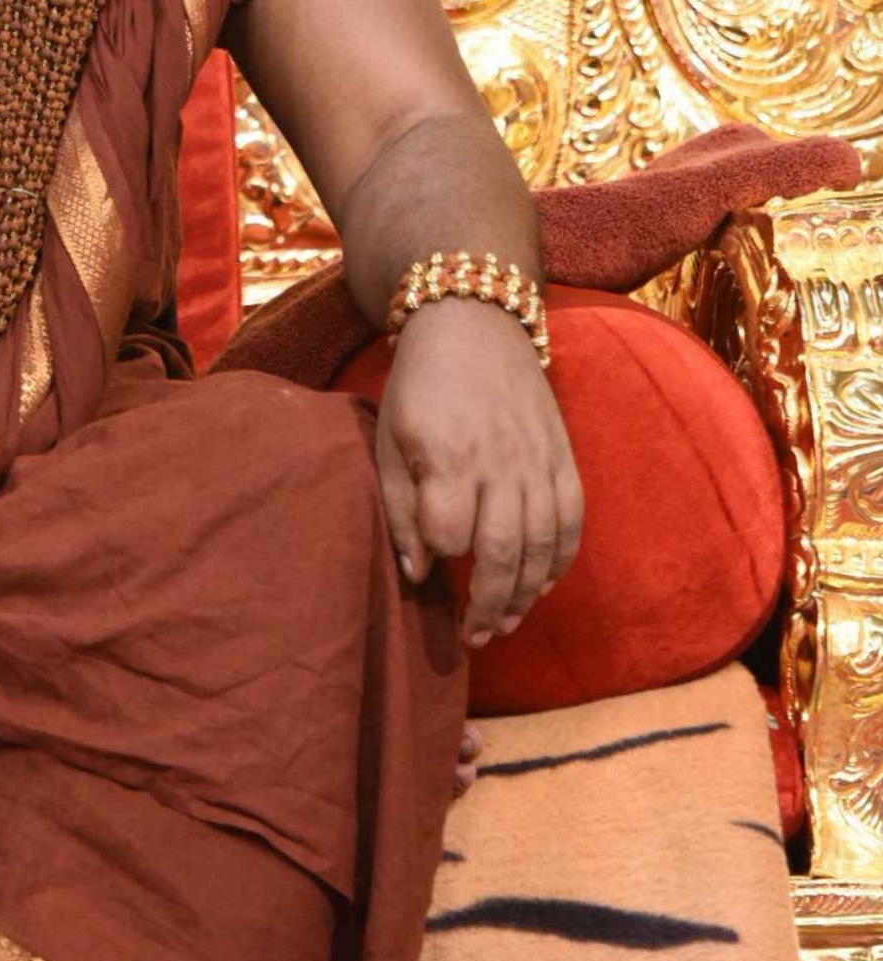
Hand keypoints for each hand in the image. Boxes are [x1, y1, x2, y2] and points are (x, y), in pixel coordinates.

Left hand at [375, 299, 582, 646]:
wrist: (474, 323)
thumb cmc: (419, 385)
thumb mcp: (389, 438)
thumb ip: (400, 506)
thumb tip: (417, 573)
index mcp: (449, 455)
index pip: (449, 535)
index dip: (439, 556)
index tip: (430, 562)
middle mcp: (500, 463)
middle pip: (503, 553)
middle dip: (489, 605)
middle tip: (475, 637)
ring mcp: (539, 462)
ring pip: (542, 547)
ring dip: (527, 596)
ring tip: (506, 624)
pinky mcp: (564, 459)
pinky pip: (571, 524)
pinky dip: (559, 562)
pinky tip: (541, 585)